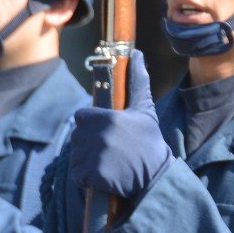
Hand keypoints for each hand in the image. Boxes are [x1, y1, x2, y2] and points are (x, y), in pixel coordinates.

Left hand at [70, 50, 170, 198]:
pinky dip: (88, 179)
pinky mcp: (91, 176)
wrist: (156, 176)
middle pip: (78, 138)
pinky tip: (105, 177)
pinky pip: (79, 176)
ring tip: (110, 164)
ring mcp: (92, 156)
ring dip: (88, 163)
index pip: (81, 117)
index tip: (108, 134)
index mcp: (106, 117)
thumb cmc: (149, 142)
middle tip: (112, 152)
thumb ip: (137, 82)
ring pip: (76, 157)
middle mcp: (97, 135)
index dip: (92, 125)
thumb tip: (136, 53)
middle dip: (90, 145)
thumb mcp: (145, 110)